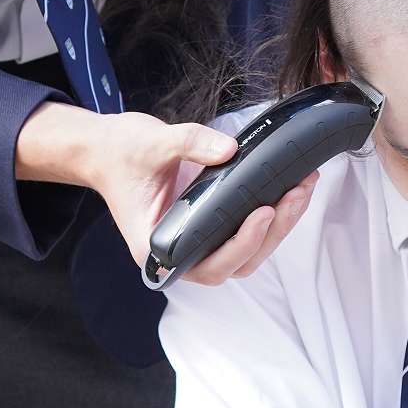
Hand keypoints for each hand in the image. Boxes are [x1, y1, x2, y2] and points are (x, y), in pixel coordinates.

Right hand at [84, 111, 317, 282]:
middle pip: (236, 262)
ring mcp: (196, 240)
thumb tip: (231, 149)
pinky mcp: (210, 224)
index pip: (205, 265)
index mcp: (157, 247)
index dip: (239, 246)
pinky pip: (244, 229)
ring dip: (279, 225)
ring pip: (247, 251)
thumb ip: (191, 143)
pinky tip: (290, 186)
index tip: (262, 212)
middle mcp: (179, 252)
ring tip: (302, 188)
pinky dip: (271, 213)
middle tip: (296, 193)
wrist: (105, 149)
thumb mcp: (152, 142)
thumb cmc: (119, 153)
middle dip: (272, 232)